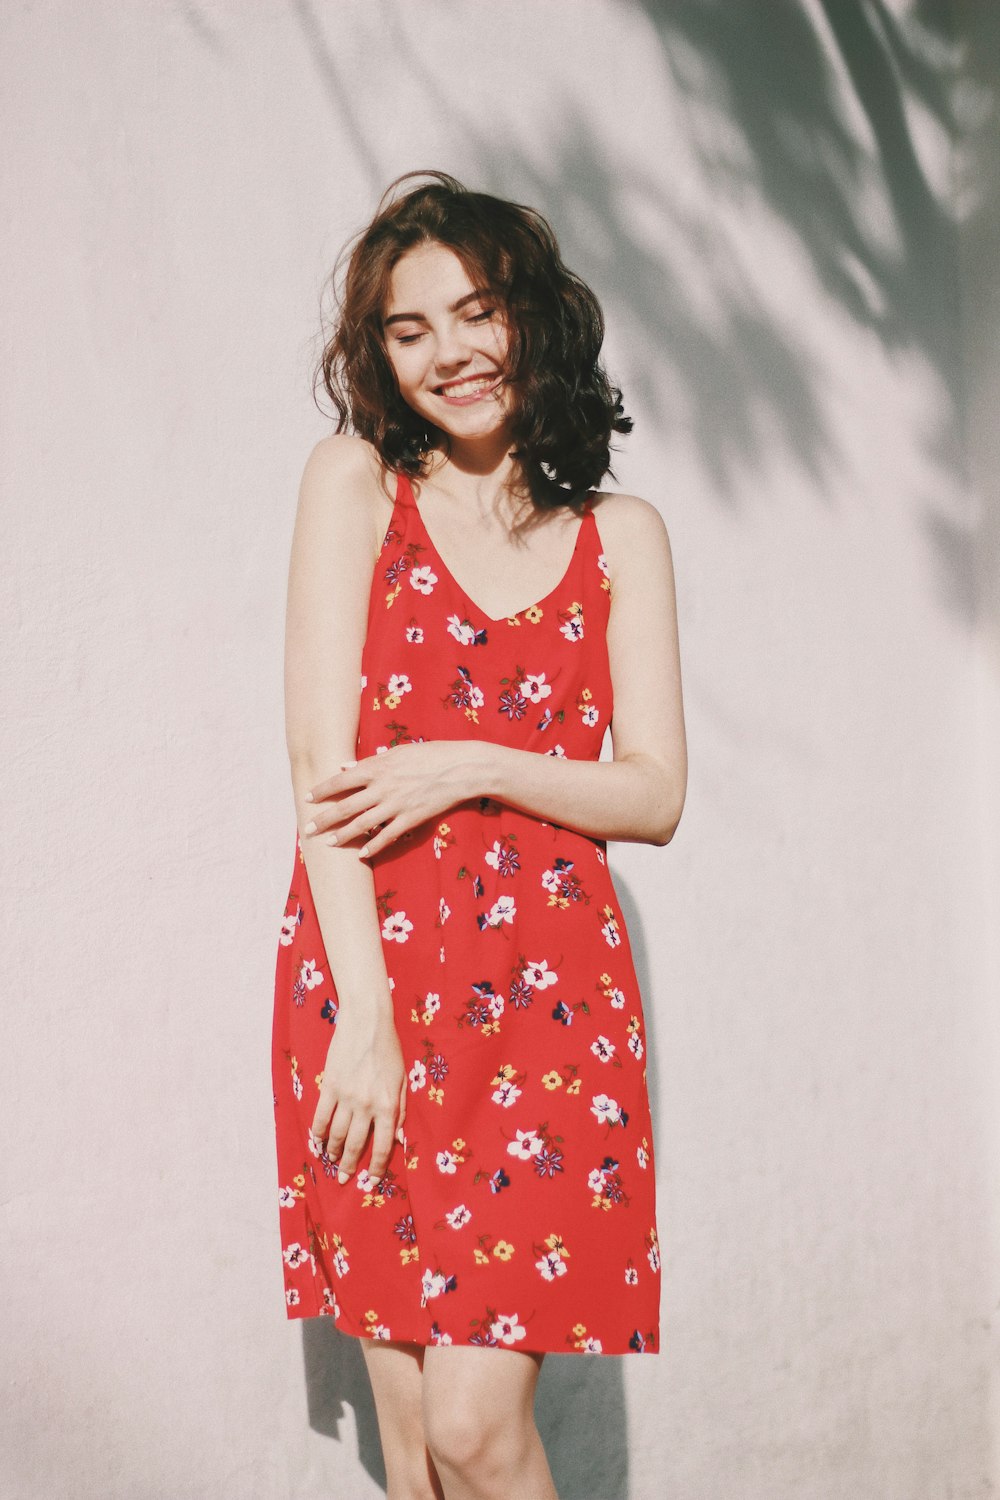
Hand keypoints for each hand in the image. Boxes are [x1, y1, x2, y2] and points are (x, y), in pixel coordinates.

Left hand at [303, 741, 481, 858]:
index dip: (322, 790)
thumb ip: (370, 761)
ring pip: (362, 824)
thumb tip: (345, 767)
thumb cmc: (430, 754)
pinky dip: (373, 846)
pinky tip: (361, 854)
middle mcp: (382, 788)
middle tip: (308, 829)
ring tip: (328, 843)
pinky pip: (387, 836)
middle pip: (346, 806)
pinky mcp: (411, 819)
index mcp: (377, 767)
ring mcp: (396, 805)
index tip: (308, 797)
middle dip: (324, 819)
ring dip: (342, 835)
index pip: (341, 780)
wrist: (460, 768)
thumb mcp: (398, 751)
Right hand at [309, 1011, 406, 1183]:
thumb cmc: (389, 1049)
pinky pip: (320, 1117)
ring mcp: (346, 1096)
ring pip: (336, 1134)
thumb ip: (401, 1111)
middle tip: (344, 1178)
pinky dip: (317, 1133)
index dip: (377, 1168)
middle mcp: (366, 1105)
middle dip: (349, 1166)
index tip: (372, 1180)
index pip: (382, 1146)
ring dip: (333, 1151)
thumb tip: (399, 1139)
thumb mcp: (402, 1080)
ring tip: (332, 1160)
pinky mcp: (329, 1086)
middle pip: (355, 1145)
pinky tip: (317, 1141)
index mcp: (388, 1105)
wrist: (367, 1022)